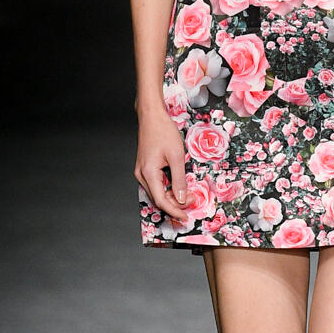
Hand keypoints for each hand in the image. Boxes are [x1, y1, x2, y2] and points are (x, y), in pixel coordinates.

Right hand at [134, 108, 189, 225]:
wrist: (152, 116)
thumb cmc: (163, 131)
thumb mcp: (176, 156)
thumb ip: (179, 179)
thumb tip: (182, 198)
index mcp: (148, 173)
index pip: (161, 201)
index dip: (174, 211)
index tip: (185, 216)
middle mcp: (141, 175)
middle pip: (158, 199)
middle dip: (175, 204)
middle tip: (192, 200)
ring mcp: (141, 171)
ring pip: (157, 192)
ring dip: (172, 197)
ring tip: (188, 194)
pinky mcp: (145, 168)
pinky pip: (156, 184)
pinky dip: (167, 188)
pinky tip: (178, 187)